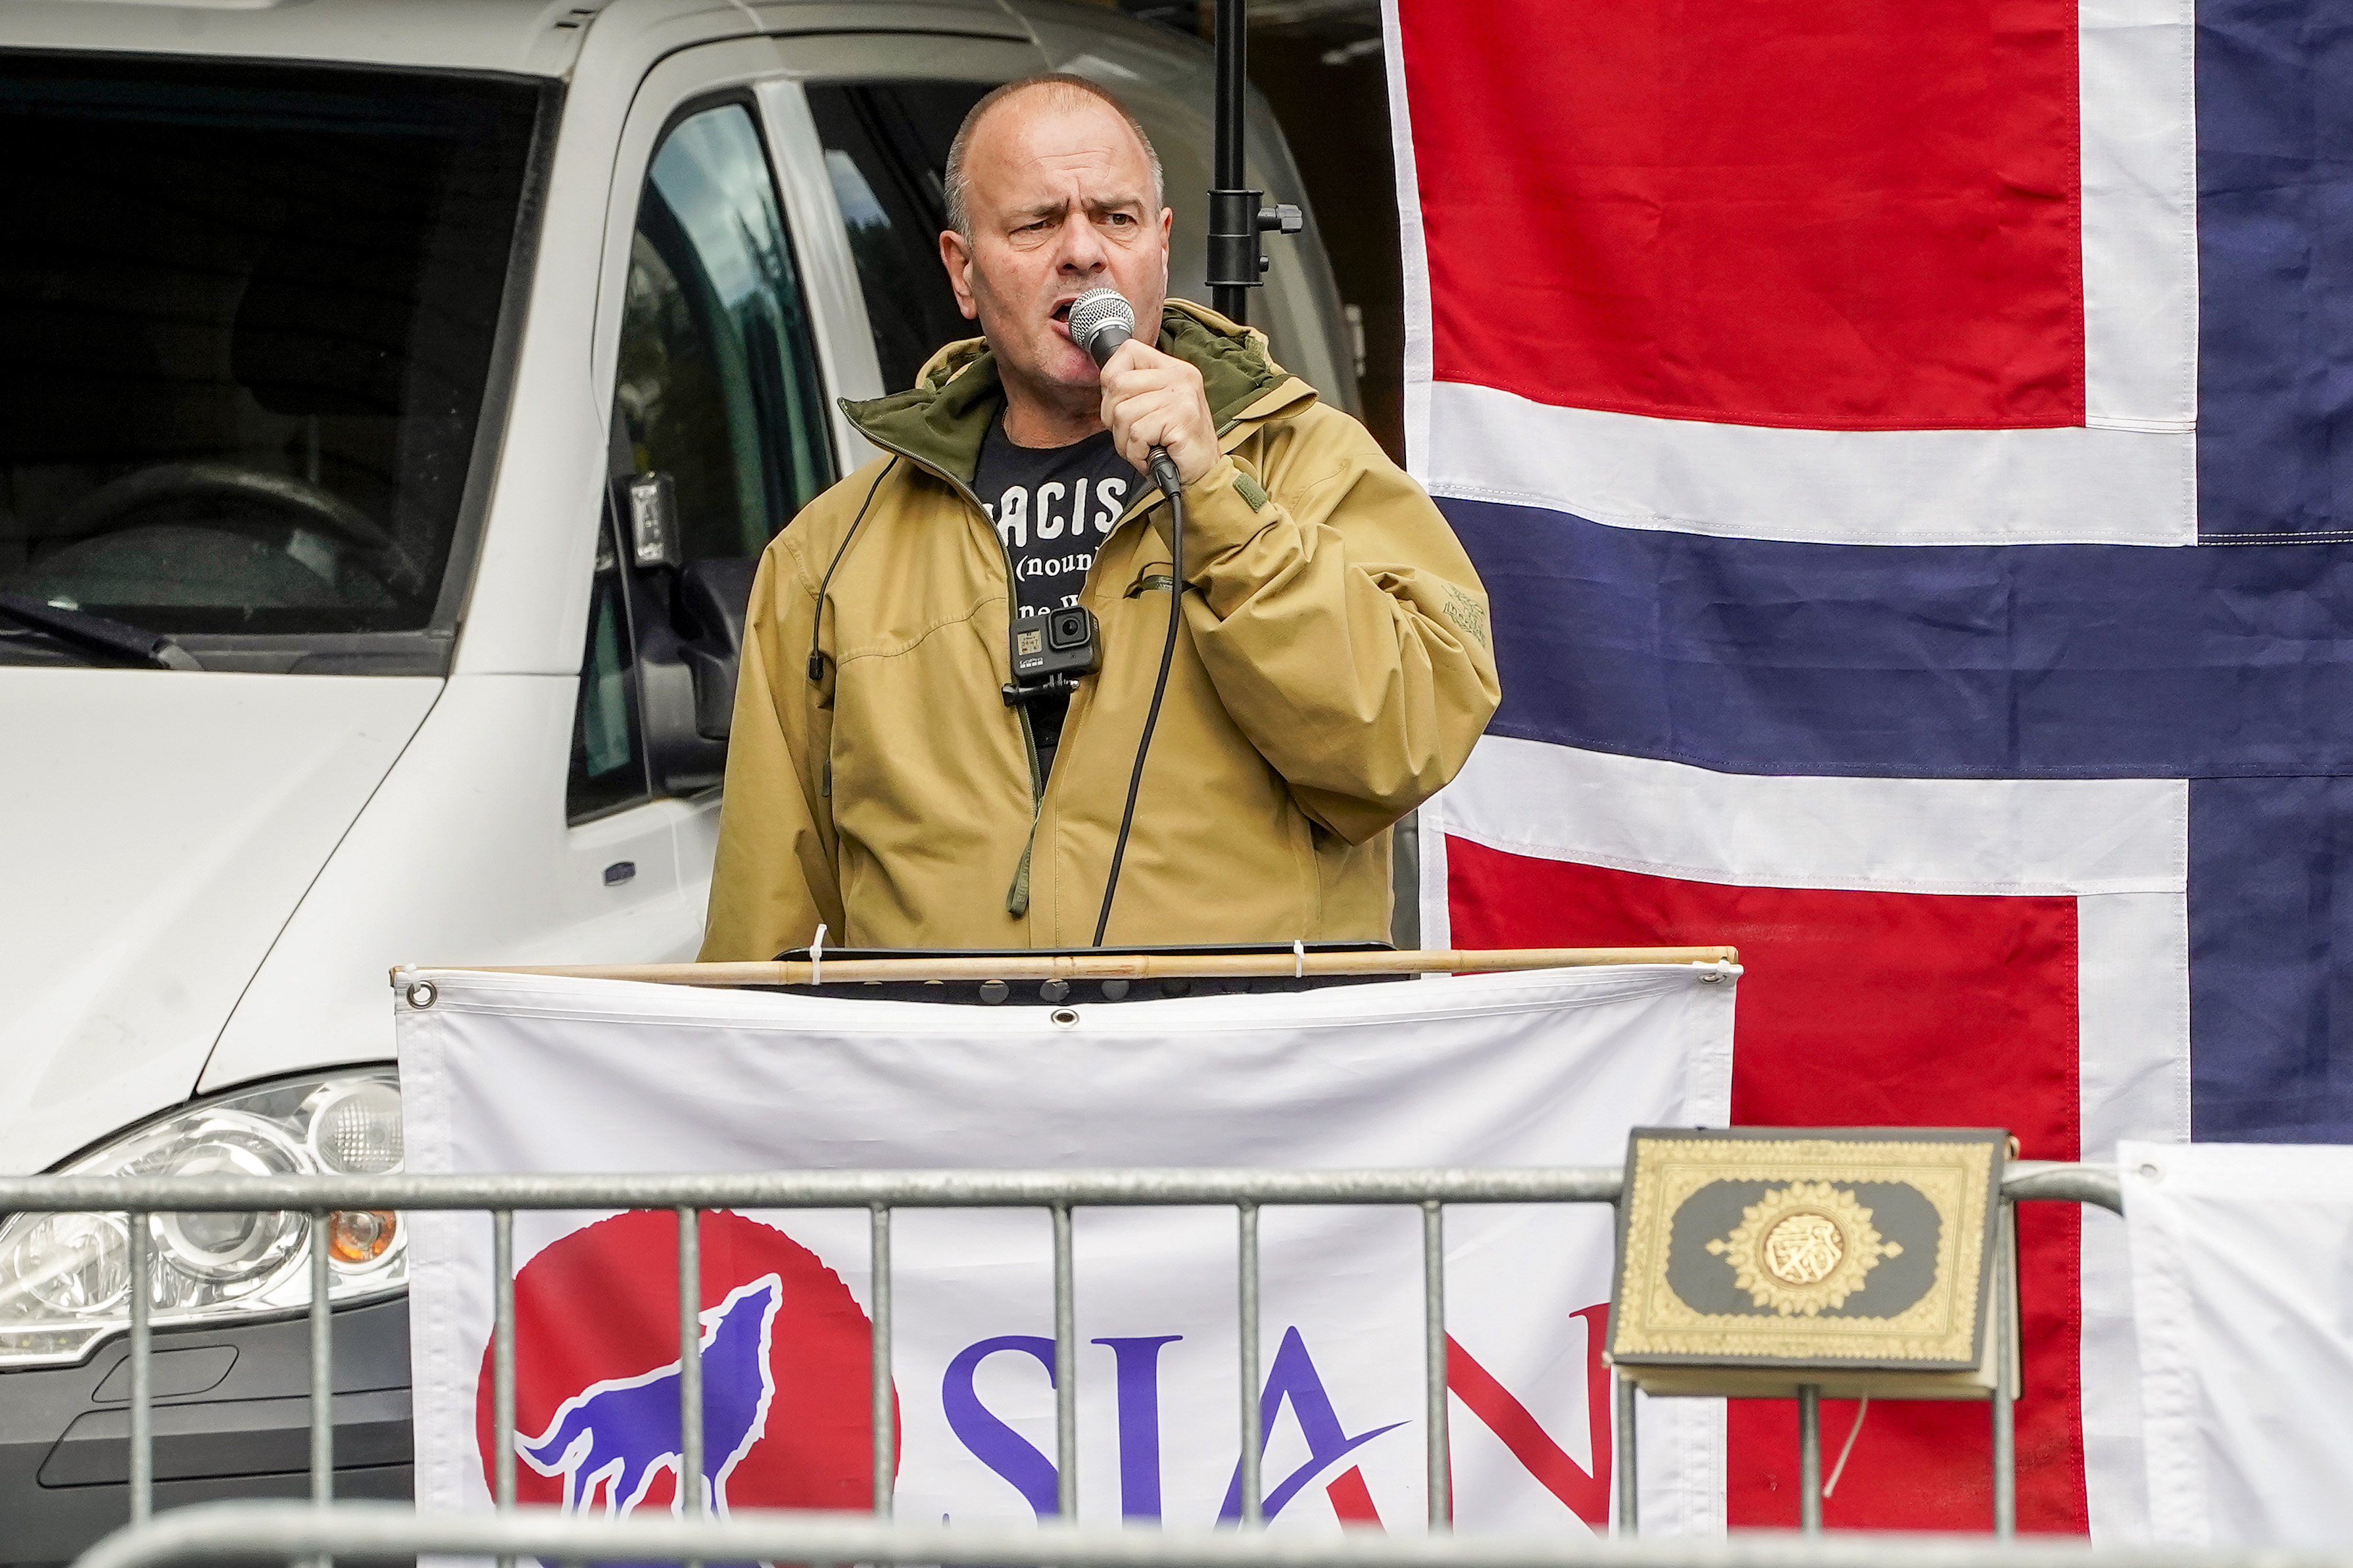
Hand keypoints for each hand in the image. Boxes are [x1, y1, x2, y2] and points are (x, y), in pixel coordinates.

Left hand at [1099, 338, 1218, 486]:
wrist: (1204, 474)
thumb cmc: (1174, 444)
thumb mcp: (1154, 407)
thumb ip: (1135, 390)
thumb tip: (1106, 384)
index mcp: (1173, 368)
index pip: (1128, 351)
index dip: (1110, 380)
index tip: (1118, 404)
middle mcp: (1180, 376)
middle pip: (1117, 384)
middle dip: (1112, 418)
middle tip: (1131, 435)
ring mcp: (1182, 396)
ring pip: (1123, 413)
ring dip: (1125, 441)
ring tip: (1144, 448)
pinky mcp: (1181, 418)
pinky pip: (1137, 434)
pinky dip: (1137, 453)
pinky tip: (1151, 456)